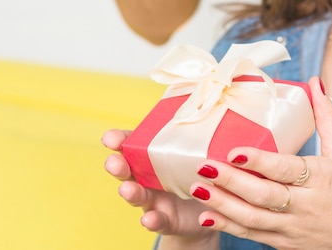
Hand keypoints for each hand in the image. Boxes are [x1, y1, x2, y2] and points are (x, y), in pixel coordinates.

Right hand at [102, 129, 214, 245]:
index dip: (119, 140)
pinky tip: (149, 219)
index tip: (110, 138)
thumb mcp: (205, 154)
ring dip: (130, 192)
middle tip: (114, 162)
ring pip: (137, 195)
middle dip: (118, 165)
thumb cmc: (204, 174)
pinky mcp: (166, 220)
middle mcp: (149, 176)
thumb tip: (222, 111)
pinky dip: (152, 220)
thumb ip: (206, 138)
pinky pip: (157, 221)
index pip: (133, 143)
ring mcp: (155, 200)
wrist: (211, 212)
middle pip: (127, 169)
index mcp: (156, 156)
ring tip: (127, 189)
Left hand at [188, 77, 331, 248]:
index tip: (235, 151)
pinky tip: (207, 215)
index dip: (260, 162)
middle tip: (204, 165)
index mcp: (322, 179)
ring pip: (253, 218)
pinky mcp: (284, 243)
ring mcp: (293, 228)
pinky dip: (229, 226)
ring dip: (223, 204)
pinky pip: (253, 235)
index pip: (286, 170)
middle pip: (264, 195)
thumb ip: (327, 118)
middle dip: (231, 182)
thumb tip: (316, 82)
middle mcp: (306, 205)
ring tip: (198, 188)